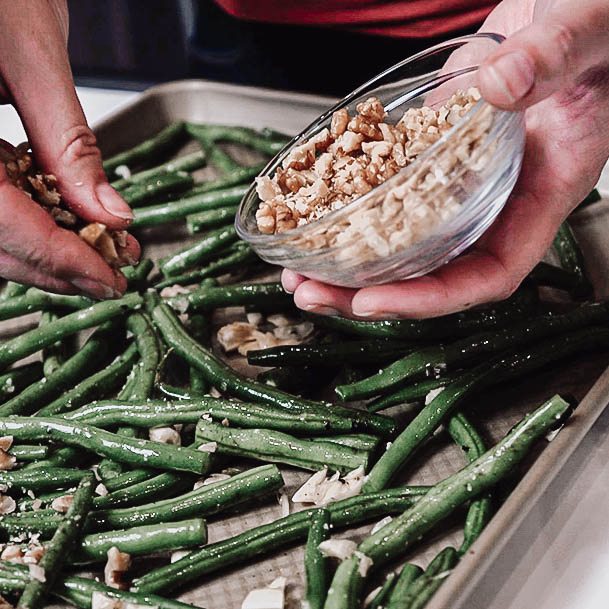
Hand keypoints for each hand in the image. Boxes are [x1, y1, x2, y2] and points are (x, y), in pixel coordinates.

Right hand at [0, 0, 139, 298]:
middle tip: (114, 273)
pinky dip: (31, 219)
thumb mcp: (32, 54)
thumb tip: (111, 214)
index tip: (111, 279)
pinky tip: (68, 221)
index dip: (61, 261)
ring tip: (102, 252)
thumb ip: (69, 141)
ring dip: (48, 251)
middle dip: (59, 266)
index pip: (3, 223)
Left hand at [282, 0, 608, 318]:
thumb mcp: (592, 28)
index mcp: (544, 189)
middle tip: (313, 295)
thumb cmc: (602, 19)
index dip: (433, 297)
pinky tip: (310, 204)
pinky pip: (387, 183)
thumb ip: (556, 55)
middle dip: (370, 290)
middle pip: (432, 267)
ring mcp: (457, 172)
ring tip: (295, 267)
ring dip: (348, 256)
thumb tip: (501, 87)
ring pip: (403, 234)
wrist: (568, 0)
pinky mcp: (429, 146)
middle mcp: (495, 192)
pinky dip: (350, 200)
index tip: (375, 299)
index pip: (490, 273)